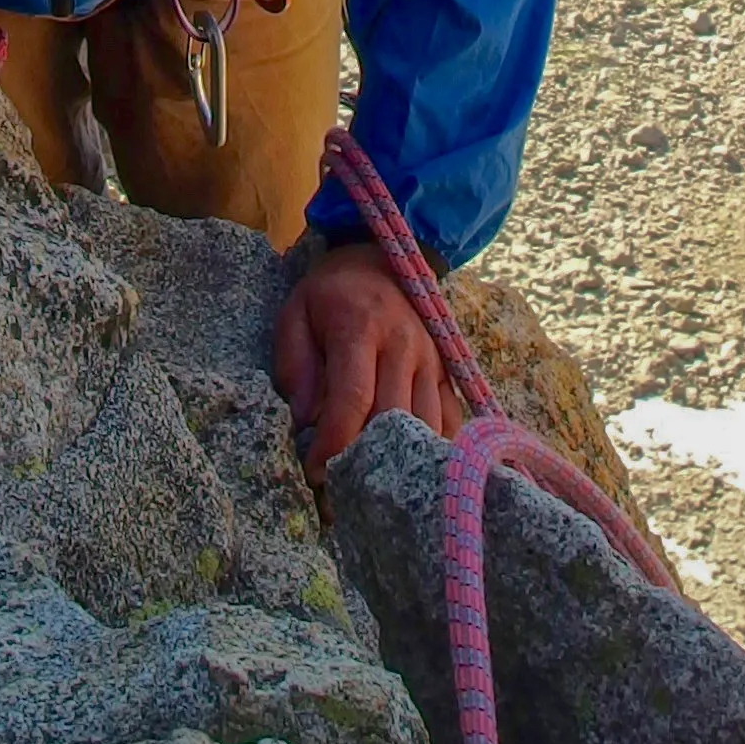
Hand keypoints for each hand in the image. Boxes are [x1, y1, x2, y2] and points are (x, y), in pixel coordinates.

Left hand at [274, 237, 468, 479]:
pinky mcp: (447, 369)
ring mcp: (431, 358)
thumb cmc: (330, 293)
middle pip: (393, 418)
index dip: (335, 443)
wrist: (379, 258)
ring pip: (426, 425)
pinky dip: (433, 446)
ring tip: (372, 481)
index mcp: (360, 328)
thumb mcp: (296, 313)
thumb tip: (305, 418)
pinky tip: (410, 463)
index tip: (316, 471)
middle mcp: (403, 344)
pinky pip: (450, 419)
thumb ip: (294, 363)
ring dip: (400, 459)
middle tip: (341, 485)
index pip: (353, 398)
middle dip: (366, 459)